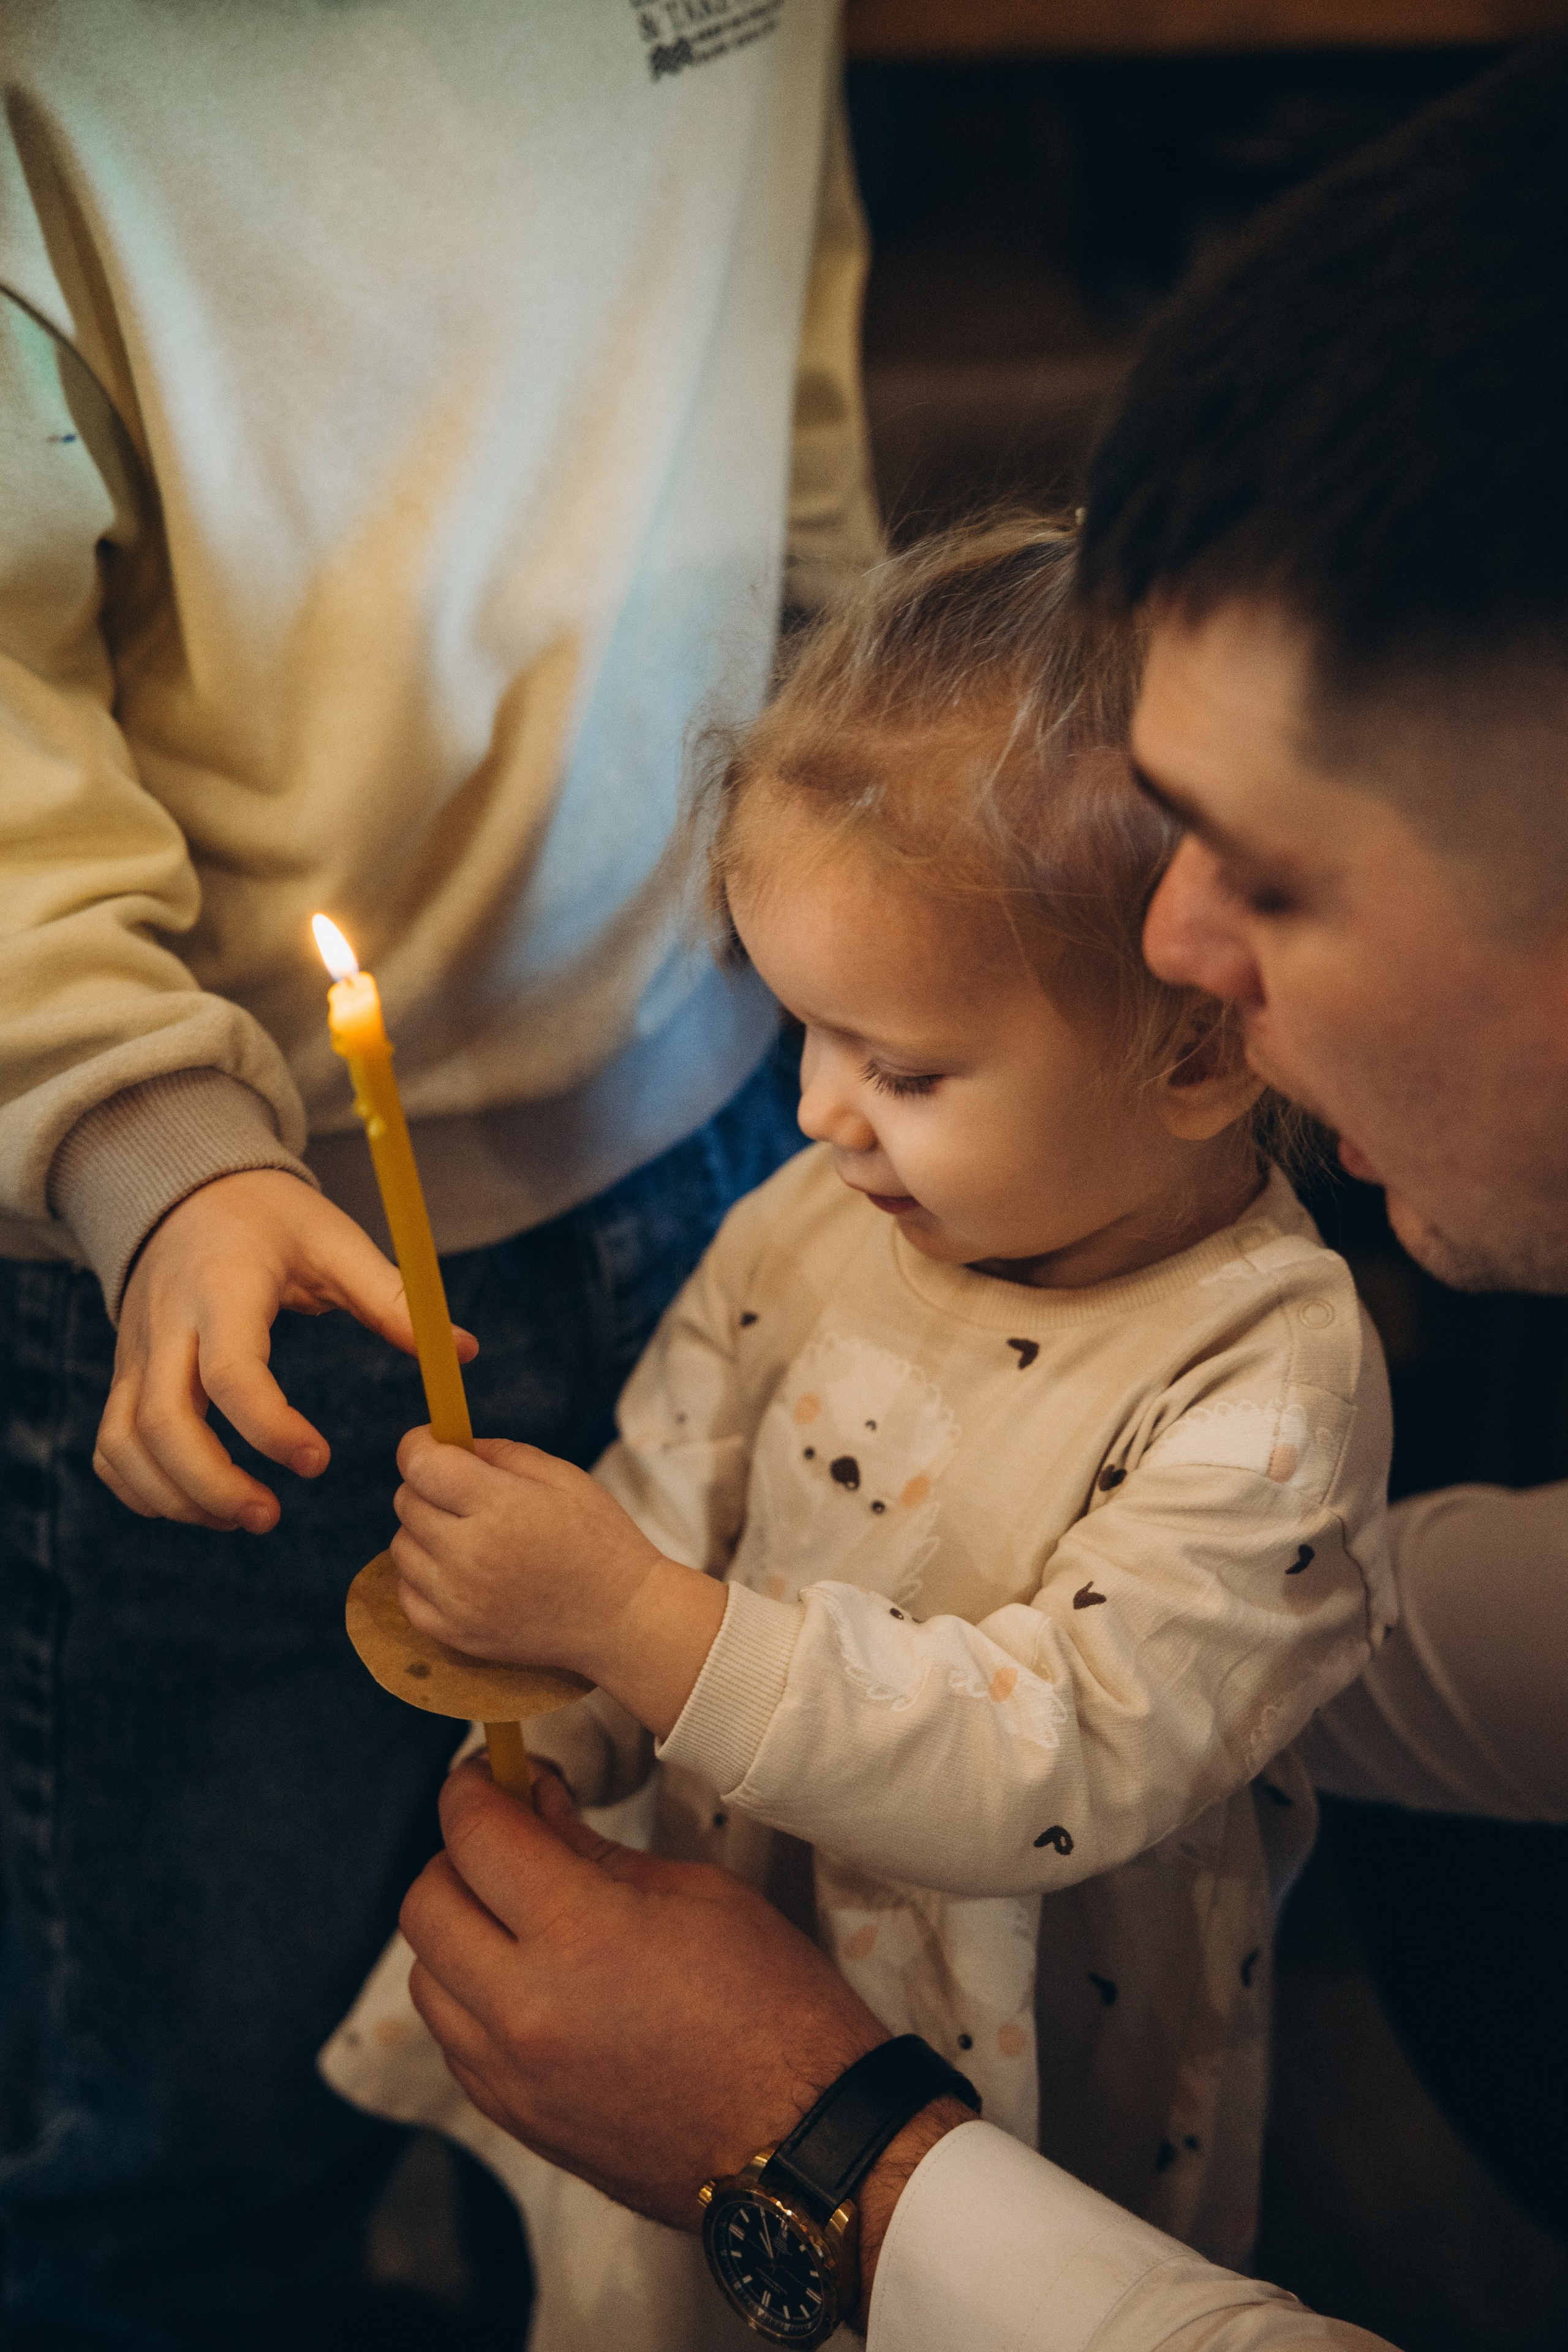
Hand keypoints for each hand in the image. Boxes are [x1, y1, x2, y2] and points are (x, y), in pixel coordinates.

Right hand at [96, 1170, 475, 1533]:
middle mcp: (167, 1325)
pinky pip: (112, 1446)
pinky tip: (196, 1505)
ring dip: (177, 1497)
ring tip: (241, 1517)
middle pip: (163, 1423)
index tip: (319, 1461)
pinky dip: (142, 1488)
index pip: (230, 1373)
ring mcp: (136, 1354)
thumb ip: (393, 1299)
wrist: (186, 1192)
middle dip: (211, 1485)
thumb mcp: (334, 1240)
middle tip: (269, 1518)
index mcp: (223, 1289)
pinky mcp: (125, 1374)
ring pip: (126, 1444)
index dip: (271, 1428)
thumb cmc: (270, 1218)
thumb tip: (464, 1351)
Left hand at [391, 1428, 725, 1733]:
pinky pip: (407, 1592)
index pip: (421, 1465)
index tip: (430, 1441)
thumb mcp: (564, 1478)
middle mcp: (470, 1555)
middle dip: (427, 1484)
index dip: (418, 1444)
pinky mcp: (455, 1635)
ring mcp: (458, 1600)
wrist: (623, 1621)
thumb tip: (452, 1445)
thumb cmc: (600, 1541)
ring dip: (424, 1531)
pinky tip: (459, 1570)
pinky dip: (423, 1575)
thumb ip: (502, 1454)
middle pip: (408, 1502)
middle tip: (462, 1490)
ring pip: (402, 1546)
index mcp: (501, 1507)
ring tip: (466, 1533)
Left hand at [404, 1764, 973, 2325]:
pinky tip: (527, 1979)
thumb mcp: (699, 1894)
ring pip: (425, 1978)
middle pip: (424, 1905)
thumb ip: (597, 1852)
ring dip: (456, 1930)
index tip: (492, 1772)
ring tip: (516, 1912)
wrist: (802, 2143)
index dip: (473, 1786)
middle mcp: (523, 2010)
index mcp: (578, 1936)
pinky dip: (470, 1996)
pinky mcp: (516, 2120)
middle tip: (508, 1836)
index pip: (475, 1835)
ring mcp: (511, 2076)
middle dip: (457, 1853)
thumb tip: (536, 1809)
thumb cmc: (774, 2005)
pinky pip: (454, 2041)